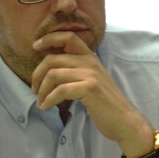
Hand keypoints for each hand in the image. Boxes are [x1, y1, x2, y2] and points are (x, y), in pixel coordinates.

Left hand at [30, 31, 150, 148]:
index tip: (35, 47)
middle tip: (34, 89)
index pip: (68, 37)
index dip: (49, 39)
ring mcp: (91, 74)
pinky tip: (46, 107)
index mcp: (90, 58)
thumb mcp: (91, 81)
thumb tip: (49, 70)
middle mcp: (90, 62)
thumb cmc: (105, 104)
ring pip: (53, 75)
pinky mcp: (89, 88)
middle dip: (37, 75)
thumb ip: (75, 71)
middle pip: (52, 59)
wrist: (124, 120)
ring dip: (41, 90)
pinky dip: (48, 100)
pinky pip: (59, 91)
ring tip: (41, 101)